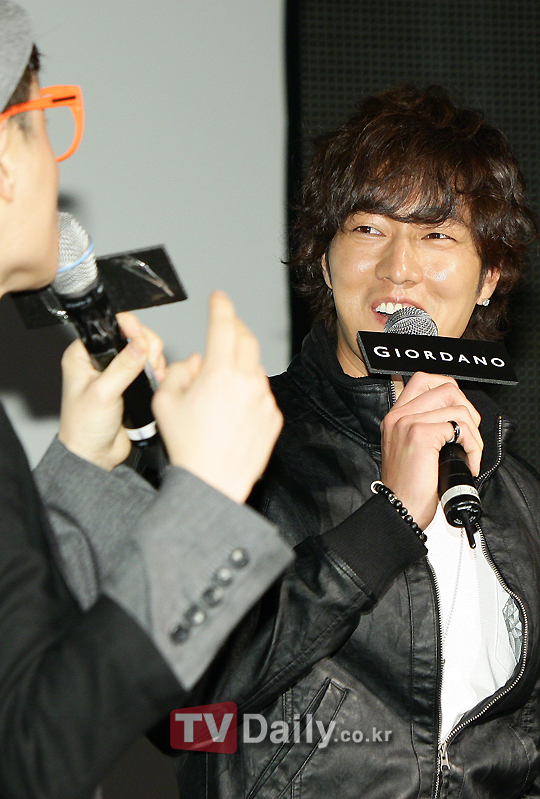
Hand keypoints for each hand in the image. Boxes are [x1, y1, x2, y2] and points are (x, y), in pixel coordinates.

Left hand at [58, 312, 165, 470]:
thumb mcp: (103, 393)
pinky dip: (158, 371)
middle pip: (132, 336)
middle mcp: (100, 361)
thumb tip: (139, 343)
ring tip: (155, 373)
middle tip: (151, 361)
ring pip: (145, 351)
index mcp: (83, 356)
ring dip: (155, 359)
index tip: (141, 338)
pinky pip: (150, 369)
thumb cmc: (84, 427)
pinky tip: (158, 379)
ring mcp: (117, 372)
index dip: (129, 328)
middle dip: (148, 345)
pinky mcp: (131, 385)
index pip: (109, 327)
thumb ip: (123, 367)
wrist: (95, 455)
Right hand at [152, 291, 282, 502]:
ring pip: (255, 367)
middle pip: (246, 339)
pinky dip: (248, 390)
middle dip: (235, 327)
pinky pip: (261, 393)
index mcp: (219, 373)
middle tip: (224, 325)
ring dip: (241, 363)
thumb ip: (178, 372)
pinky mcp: (272, 416)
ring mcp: (263, 399)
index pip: (223, 325)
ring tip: (220, 381)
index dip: (220, 306)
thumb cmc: (188, 447)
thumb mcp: (165, 402)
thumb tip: (194, 362)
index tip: (218, 297)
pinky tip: (232, 408)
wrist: (213, 483)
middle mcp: (247, 382)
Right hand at [380, 372, 482, 529]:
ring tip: (468, 453)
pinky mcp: (421, 435)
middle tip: (467, 436)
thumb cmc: (407, 487)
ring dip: (474, 433)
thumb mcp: (410, 450)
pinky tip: (467, 462)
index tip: (458, 415)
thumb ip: (425, 427)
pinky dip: (472, 446)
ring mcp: (408, 423)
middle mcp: (399, 416)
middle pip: (446, 388)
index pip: (424, 380)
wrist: (399, 509)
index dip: (450, 391)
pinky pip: (460, 428)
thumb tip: (458, 418)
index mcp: (395, 416)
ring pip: (458, 408)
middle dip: (467, 410)